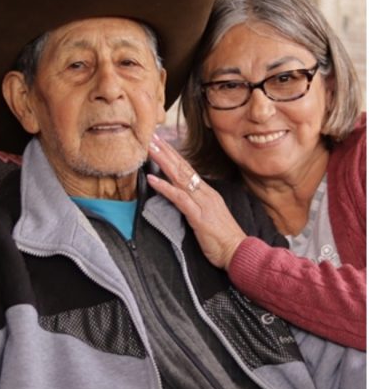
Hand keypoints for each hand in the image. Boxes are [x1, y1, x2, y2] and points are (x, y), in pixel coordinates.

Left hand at [146, 134, 246, 268]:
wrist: (239, 252)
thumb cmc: (223, 238)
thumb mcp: (208, 216)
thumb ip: (196, 204)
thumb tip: (182, 196)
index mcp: (206, 192)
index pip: (186, 168)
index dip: (172, 154)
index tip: (159, 142)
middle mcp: (205, 193)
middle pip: (182, 167)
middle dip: (165, 150)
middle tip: (150, 135)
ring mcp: (202, 203)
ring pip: (179, 177)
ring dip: (162, 161)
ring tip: (149, 148)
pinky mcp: (198, 215)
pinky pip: (178, 198)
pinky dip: (164, 187)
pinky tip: (152, 178)